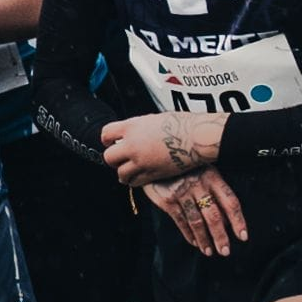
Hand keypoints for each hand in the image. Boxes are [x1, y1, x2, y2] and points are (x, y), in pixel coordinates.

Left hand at [99, 111, 225, 186]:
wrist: (196, 137)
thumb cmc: (181, 125)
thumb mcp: (153, 119)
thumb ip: (139, 128)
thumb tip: (135, 134)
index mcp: (132, 127)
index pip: (106, 134)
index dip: (107, 140)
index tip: (110, 143)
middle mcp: (133, 145)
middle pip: (109, 157)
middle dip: (113, 159)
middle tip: (120, 160)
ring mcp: (142, 161)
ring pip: (121, 174)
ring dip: (123, 173)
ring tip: (129, 172)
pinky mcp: (153, 174)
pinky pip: (136, 182)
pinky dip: (135, 181)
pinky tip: (139, 178)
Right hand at [143, 170, 246, 256]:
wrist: (155, 157)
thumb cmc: (186, 167)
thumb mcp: (204, 171)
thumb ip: (216, 193)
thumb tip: (228, 221)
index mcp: (213, 177)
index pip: (230, 202)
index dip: (238, 221)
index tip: (243, 237)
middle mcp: (199, 185)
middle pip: (214, 216)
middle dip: (220, 237)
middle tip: (225, 251)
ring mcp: (182, 192)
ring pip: (197, 222)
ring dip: (204, 240)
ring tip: (209, 252)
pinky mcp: (168, 200)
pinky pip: (181, 221)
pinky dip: (188, 234)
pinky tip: (195, 243)